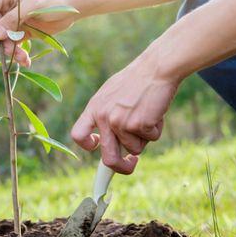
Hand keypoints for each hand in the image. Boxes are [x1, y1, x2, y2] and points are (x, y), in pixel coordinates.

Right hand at [0, 0, 79, 65]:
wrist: (72, 7)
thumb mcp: (33, 5)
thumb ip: (13, 18)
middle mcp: (6, 7)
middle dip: (1, 41)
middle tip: (10, 51)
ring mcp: (12, 21)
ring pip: (3, 39)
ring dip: (10, 50)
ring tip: (22, 58)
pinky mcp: (20, 32)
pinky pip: (13, 45)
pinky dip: (18, 54)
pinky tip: (26, 61)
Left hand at [70, 52, 178, 173]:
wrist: (157, 68)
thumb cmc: (137, 80)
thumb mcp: (111, 94)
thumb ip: (106, 114)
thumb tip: (107, 141)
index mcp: (94, 108)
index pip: (78, 135)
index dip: (87, 145)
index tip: (98, 147)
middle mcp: (104, 117)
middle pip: (108, 158)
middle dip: (121, 168)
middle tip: (131, 164)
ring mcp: (121, 122)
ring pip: (135, 148)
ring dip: (145, 137)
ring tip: (148, 113)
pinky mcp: (140, 125)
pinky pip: (152, 139)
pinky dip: (157, 129)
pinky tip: (156, 111)